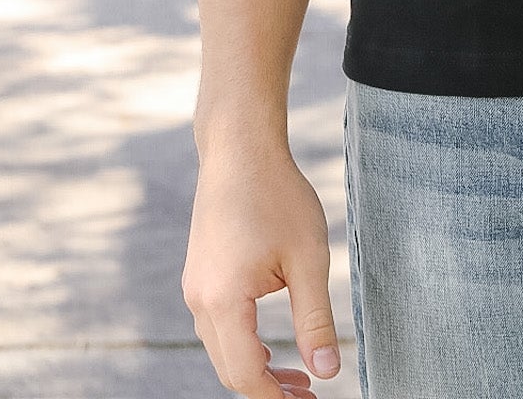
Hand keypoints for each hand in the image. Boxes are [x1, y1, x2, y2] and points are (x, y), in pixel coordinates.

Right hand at [182, 145, 341, 396]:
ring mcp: (194, 288)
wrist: (240, 149)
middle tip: (310, 393)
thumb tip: (328, 371)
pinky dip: (242, 344)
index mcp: (224, 301)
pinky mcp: (199, 276)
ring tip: (299, 375)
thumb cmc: (277, 196)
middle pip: (229, 369)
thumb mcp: (308, 258)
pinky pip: (216, 327)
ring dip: (255, 368)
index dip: (277, 398)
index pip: (246, 374)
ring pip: (221, 350)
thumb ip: (315, 319)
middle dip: (268, 389)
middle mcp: (199, 300)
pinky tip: (271, 343)